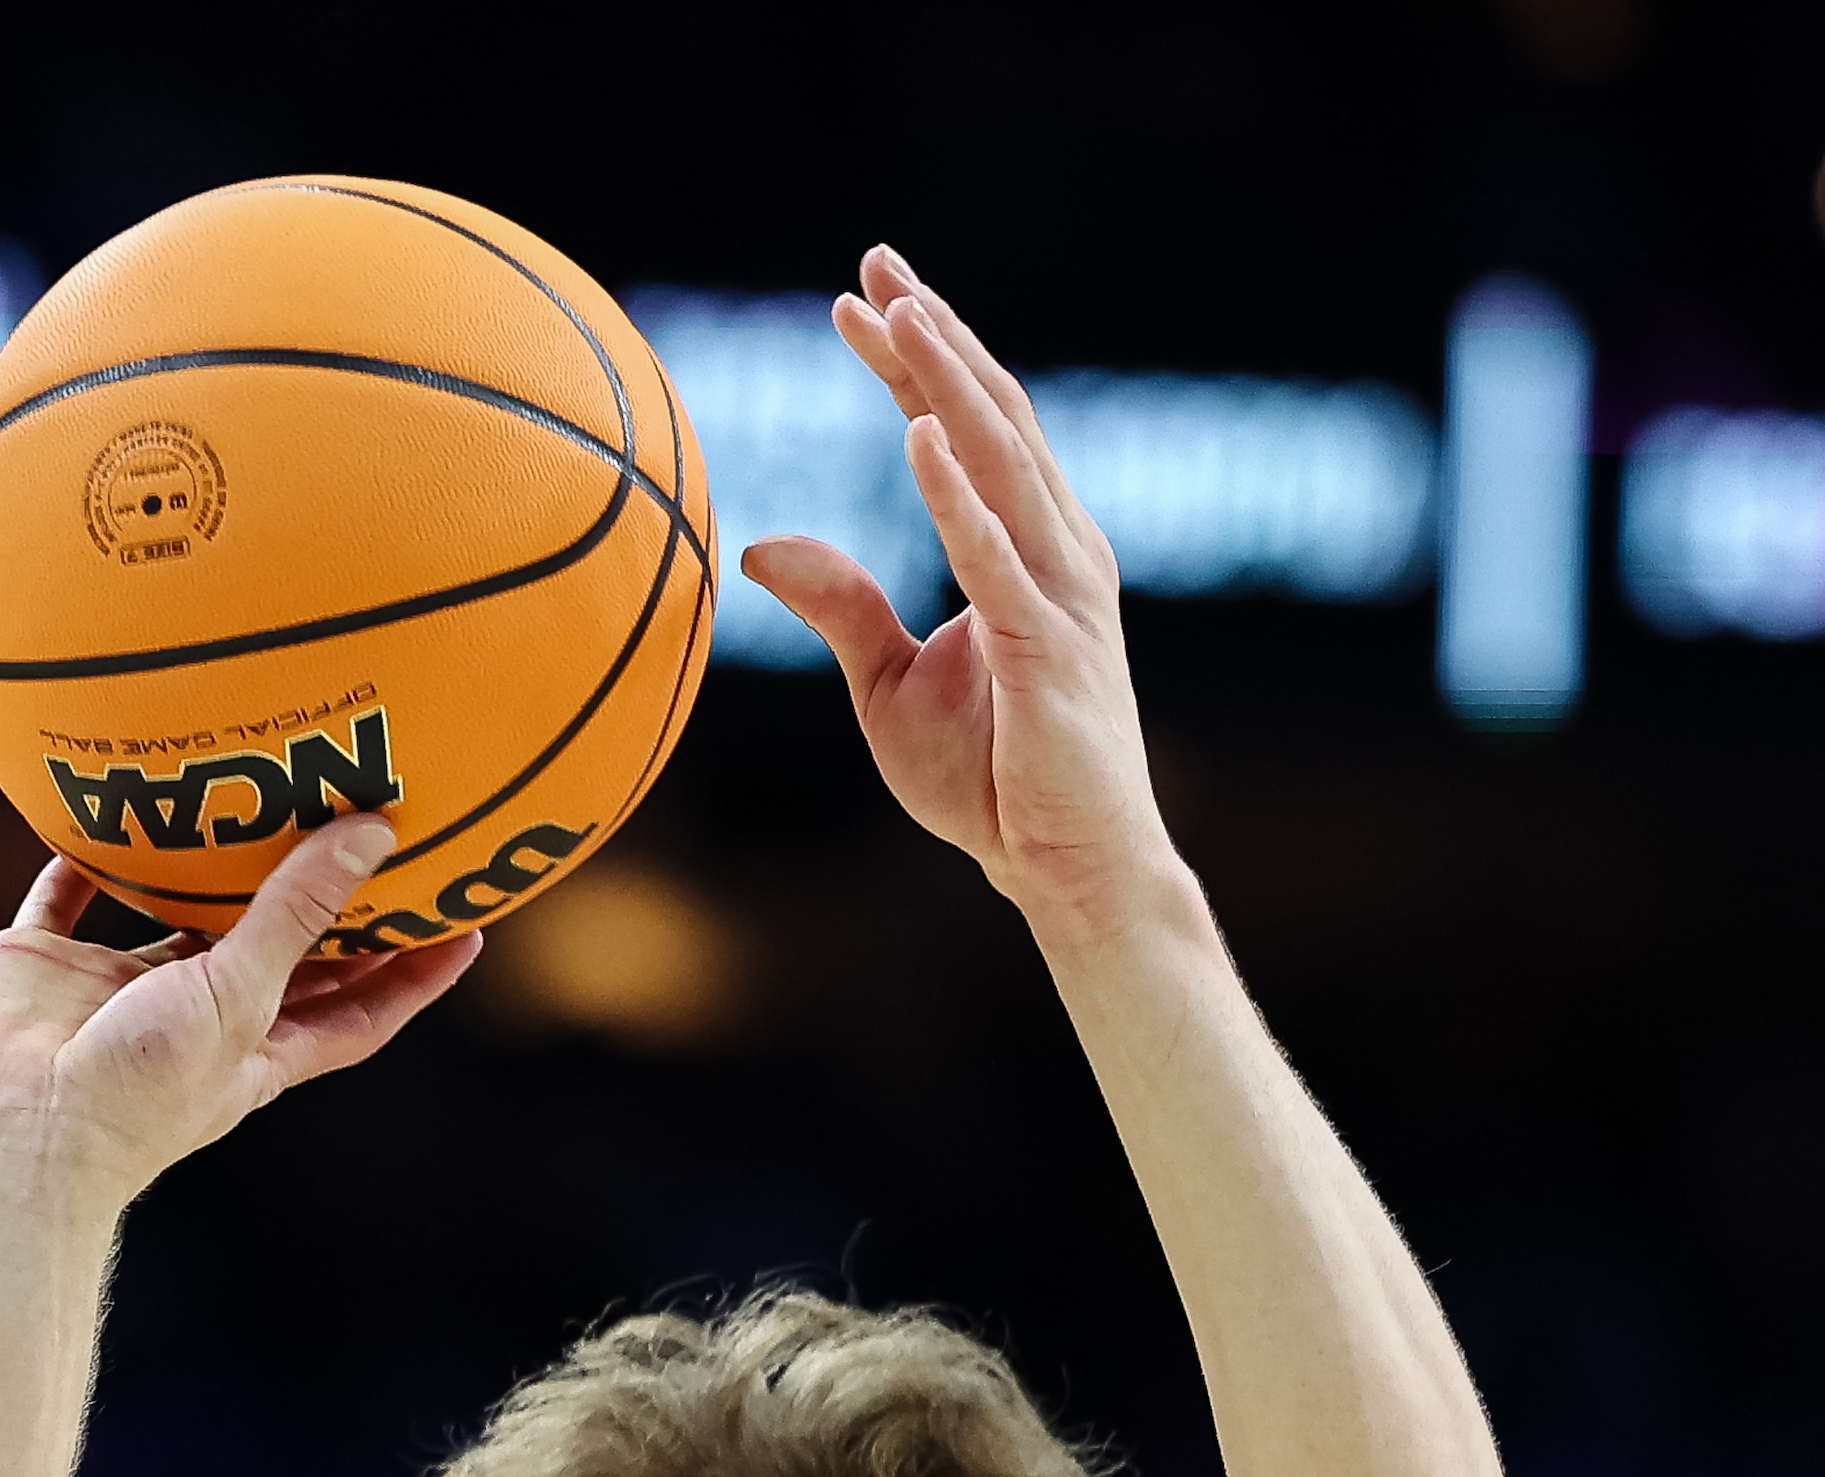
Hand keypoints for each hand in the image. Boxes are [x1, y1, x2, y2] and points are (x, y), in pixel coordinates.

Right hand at [0, 814, 479, 1207]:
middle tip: (370, 830)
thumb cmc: (137, 1094)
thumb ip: (295, 916)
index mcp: (253, 1050)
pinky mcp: (46, 965)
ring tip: (254, 792)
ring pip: (173, 916)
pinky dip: (82, 852)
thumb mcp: (237, 999)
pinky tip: (104, 801)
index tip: (464, 926)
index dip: (412, 976)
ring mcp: (117, 991)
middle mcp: (192, 1017)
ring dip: (206, 866)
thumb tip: (373, 836)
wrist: (14, 1133)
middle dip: (319, 902)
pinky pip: (69, 894)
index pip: (356, 1013)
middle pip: (273, 953)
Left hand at [739, 247, 1183, 932]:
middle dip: (931, 334)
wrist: (1065, 866)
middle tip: (874, 262)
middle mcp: (1056, 550)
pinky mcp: (1049, 650)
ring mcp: (1060, 594)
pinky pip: (995, 557)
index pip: (963, 427)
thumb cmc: (991, 780)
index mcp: (1024, 548)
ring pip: (1001, 462)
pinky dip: (956, 494)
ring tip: (899, 314)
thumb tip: (759, 544)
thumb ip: (839, 605)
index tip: (854, 295)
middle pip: (988, 416)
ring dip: (947, 383)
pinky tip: (916, 435)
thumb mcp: (889, 683)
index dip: (911, 357)